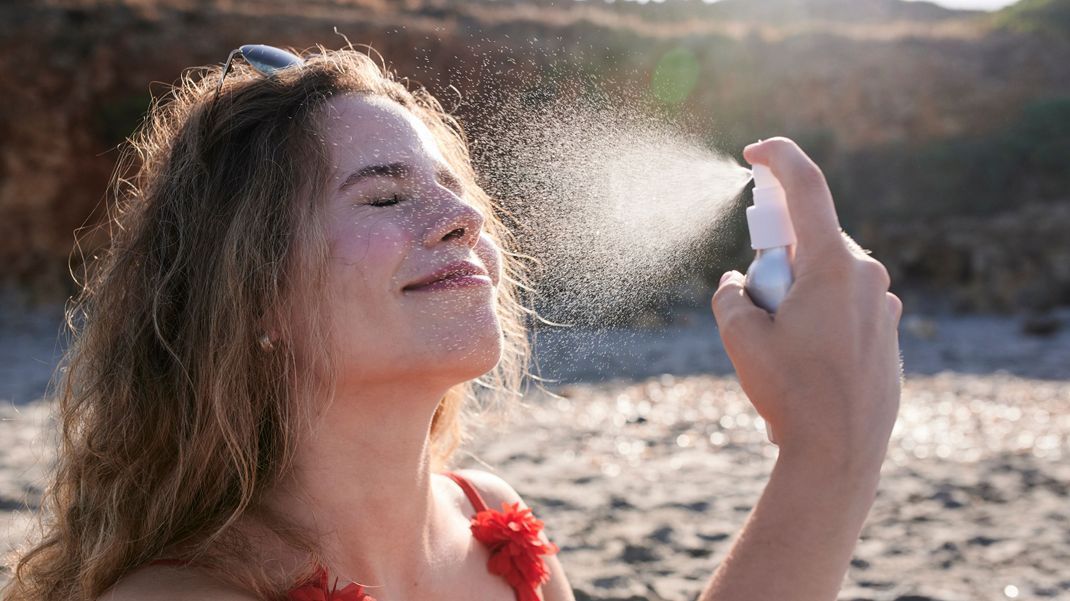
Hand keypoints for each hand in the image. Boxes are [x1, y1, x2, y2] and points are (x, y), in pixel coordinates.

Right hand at [711, 137, 902, 473]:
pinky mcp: (888, 334)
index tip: (754, 152)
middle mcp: (867, 276)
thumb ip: (730, 295)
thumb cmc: (791, 394)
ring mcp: (884, 306)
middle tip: (755, 302)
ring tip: (782, 348)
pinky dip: (818, 317)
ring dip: (797, 293)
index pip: (808, 187)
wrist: (840, 455)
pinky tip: (807, 363)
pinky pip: (845, 307)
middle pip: (810, 241)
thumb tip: (738, 282)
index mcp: (832, 265)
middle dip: (775, 259)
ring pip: (827, 277)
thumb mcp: (741, 338)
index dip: (778, 158)